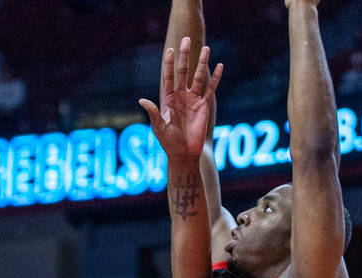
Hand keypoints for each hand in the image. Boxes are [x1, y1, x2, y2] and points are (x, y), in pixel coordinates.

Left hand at [139, 37, 222, 161]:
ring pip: (198, 77)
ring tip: (205, 48)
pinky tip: (220, 66)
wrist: (185, 154)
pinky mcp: (203, 106)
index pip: (167, 77)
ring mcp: (192, 100)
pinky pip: (210, 89)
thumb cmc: (169, 143)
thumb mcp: (159, 127)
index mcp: (168, 99)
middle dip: (184, 57)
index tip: (169, 50)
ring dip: (201, 63)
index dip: (168, 64)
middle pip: (183, 72)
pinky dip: (215, 78)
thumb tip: (142, 100)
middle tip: (186, 40)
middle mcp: (180, 96)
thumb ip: (153, 112)